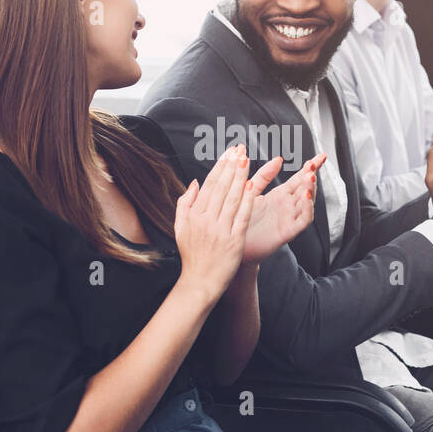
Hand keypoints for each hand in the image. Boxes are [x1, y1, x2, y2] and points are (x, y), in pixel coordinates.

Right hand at [174, 145, 257, 304]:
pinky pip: (242, 216)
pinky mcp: (234, 241)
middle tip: (240, 149)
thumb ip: (185, 204)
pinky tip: (252, 185)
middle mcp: (206, 220)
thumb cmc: (192, 255)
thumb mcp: (180, 228)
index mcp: (194, 215)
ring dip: (240, 177)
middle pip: (221, 188)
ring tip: (246, 160)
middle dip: (232, 166)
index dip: (221, 166)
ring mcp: (220, 230)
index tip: (230, 152)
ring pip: (232, 198)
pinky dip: (247, 200)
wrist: (199, 282)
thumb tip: (195, 182)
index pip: (209, 185)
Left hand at [242, 152, 322, 263]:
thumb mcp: (251, 191)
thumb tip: (277, 159)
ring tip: (310, 178)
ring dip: (310, 190)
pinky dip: (307, 209)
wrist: (234, 245)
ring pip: (307, 203)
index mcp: (280, 195)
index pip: (299, 177)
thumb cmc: (242, 221)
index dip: (310, 167)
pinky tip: (307, 198)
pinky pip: (303, 220)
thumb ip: (263, 175)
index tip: (320, 156)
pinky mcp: (287, 231)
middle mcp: (287, 206)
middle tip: (313, 164)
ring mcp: (289, 218)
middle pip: (306, 187)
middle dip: (312, 175)